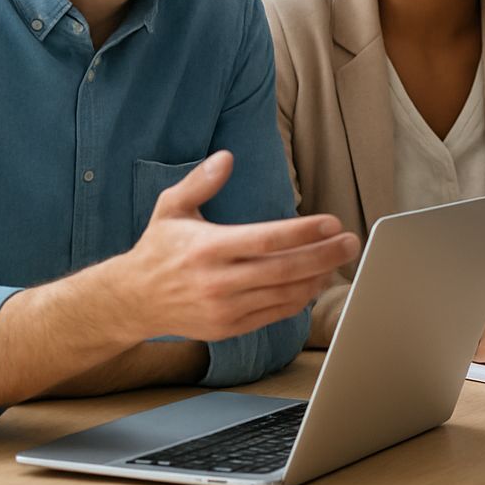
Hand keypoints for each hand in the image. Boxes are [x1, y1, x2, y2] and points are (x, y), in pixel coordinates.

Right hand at [109, 151, 360, 342]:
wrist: (133, 301)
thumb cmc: (158, 249)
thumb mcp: (171, 208)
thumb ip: (200, 182)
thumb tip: (226, 157)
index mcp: (208, 248)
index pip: (266, 239)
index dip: (303, 232)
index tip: (332, 222)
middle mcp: (218, 281)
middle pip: (284, 269)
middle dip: (324, 255)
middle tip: (351, 242)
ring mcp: (225, 308)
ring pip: (284, 295)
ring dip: (317, 278)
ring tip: (339, 260)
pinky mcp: (230, 327)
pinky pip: (274, 314)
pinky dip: (300, 299)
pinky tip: (316, 282)